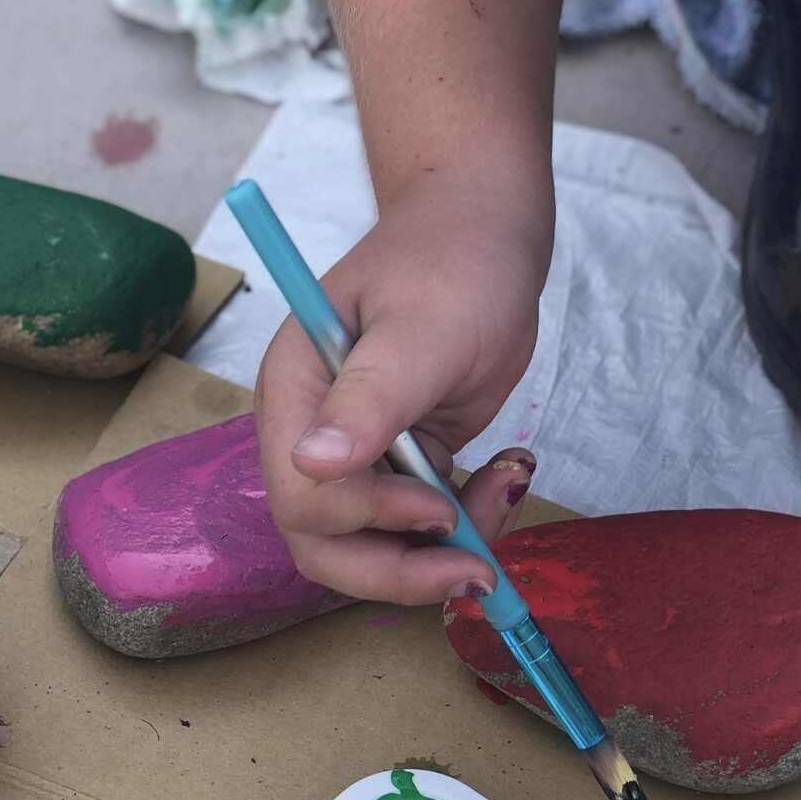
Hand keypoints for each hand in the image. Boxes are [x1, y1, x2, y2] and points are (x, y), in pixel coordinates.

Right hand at [252, 171, 549, 603]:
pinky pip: (417, 527)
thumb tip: (312, 462)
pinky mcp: (400, 464)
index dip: (366, 522)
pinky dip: (465, 521)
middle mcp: (310, 434)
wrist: (485, 228)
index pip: (302, 499)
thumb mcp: (422, 327)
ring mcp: (355, 454)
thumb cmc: (451, 259)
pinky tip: (505, 472)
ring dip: (440, 552)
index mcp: (294, 396)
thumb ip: (371, 397)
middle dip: (398, 571)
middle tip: (479, 571)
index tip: (442, 505)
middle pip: (323, 545)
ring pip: (371, 548)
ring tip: (505, 490)